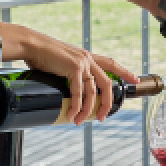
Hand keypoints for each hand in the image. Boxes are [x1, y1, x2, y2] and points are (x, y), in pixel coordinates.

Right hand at [0, 23, 137, 124]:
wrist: (31, 44)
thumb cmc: (41, 54)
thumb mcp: (60, 62)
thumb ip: (67, 72)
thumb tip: (64, 88)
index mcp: (86, 56)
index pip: (111, 63)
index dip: (124, 71)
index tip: (135, 79)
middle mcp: (88, 58)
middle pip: (107, 84)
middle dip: (107, 103)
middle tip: (101, 118)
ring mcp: (82, 63)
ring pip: (93, 92)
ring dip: (87, 110)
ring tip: (79, 121)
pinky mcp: (74, 68)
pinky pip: (79, 93)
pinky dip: (77, 106)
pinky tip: (73, 114)